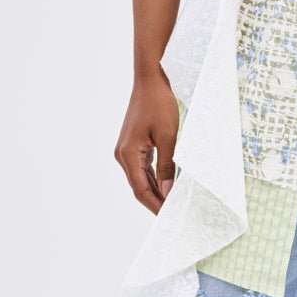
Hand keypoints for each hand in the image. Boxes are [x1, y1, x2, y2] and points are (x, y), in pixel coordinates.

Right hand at [114, 69, 178, 213]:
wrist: (150, 79)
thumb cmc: (159, 104)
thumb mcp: (168, 138)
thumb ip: (167, 167)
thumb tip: (168, 192)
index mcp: (128, 154)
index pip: (141, 189)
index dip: (155, 205)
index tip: (168, 217)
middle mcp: (123, 155)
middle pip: (139, 187)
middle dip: (156, 202)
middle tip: (172, 216)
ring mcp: (127, 150)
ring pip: (141, 179)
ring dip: (156, 192)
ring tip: (172, 205)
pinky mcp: (134, 146)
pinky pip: (143, 169)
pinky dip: (154, 179)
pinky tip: (167, 187)